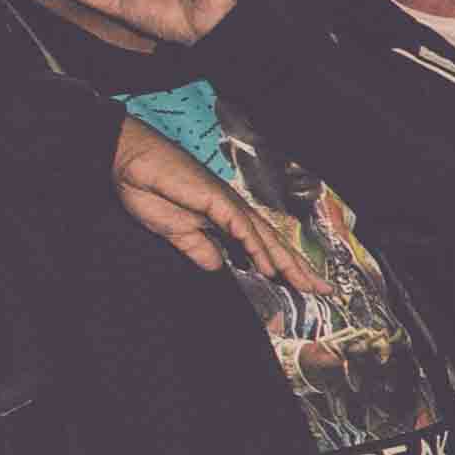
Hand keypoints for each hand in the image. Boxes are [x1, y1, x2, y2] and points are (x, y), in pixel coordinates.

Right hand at [112, 119, 325, 288]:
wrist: (132, 166)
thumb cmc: (153, 192)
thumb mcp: (180, 234)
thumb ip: (200, 250)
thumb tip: (217, 267)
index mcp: (227, 221)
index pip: (264, 248)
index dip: (285, 268)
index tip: (304, 287)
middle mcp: (235, 212)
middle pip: (273, 244)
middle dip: (298, 268)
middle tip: (322, 288)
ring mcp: (227, 205)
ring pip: (264, 237)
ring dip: (286, 261)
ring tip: (304, 282)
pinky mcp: (216, 199)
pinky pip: (240, 226)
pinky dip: (256, 246)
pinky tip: (268, 264)